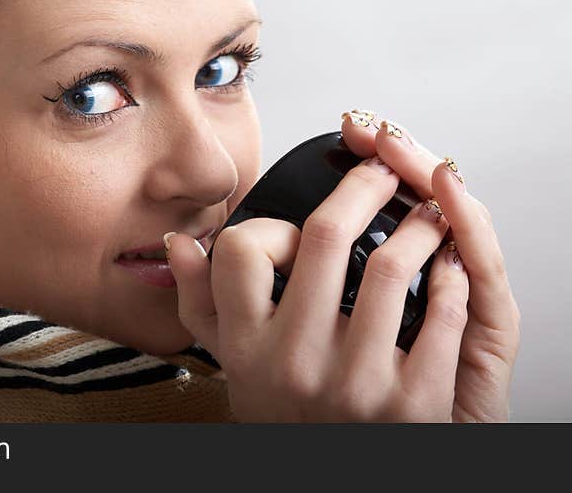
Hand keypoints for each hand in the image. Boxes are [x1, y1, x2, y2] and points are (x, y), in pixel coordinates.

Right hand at [166, 109, 518, 421]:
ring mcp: (355, 385)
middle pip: (326, 236)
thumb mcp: (229, 363)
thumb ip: (198, 301)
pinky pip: (441, 315)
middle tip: (383, 169)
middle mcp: (294, 363)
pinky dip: (452, 277)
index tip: (296, 229)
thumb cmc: (284, 417)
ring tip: (426, 214)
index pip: (243, 248)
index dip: (271, 226)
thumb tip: (179, 243)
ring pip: (391, 266)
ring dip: (419, 225)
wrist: (328, 484)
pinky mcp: (412, 405)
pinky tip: (451, 265)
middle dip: (364, 185)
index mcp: (246, 345)